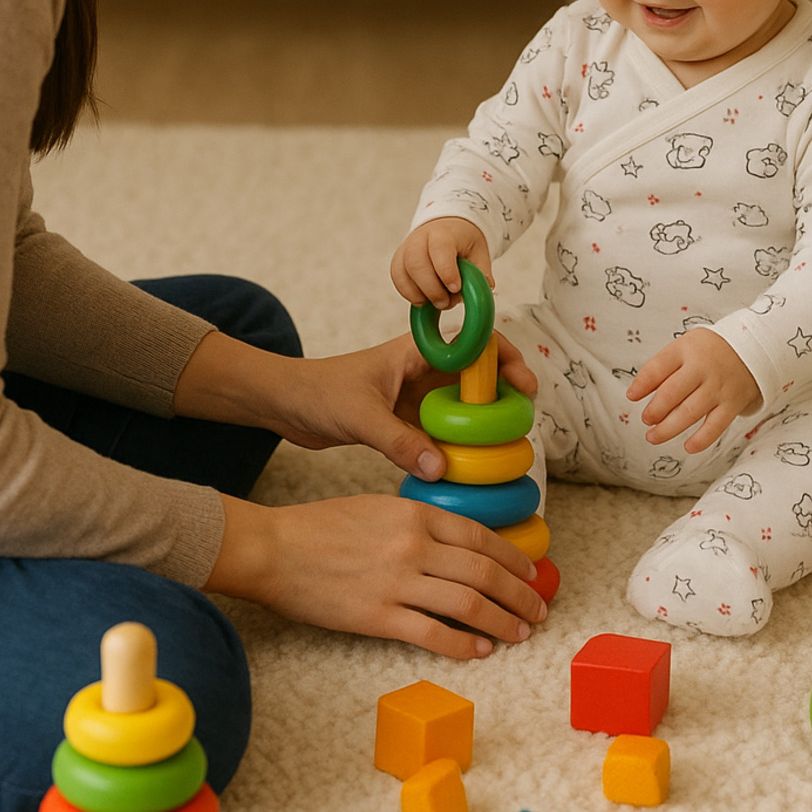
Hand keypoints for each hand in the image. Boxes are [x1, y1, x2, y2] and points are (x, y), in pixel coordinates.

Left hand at [174, 328, 535, 482]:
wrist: (287, 405)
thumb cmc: (318, 394)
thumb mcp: (359, 416)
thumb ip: (397, 441)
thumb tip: (440, 468)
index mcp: (417, 352)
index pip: (474, 342)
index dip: (505, 358)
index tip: (524, 384)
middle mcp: (424, 371)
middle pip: (478, 376)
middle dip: (505, 393)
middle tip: (524, 419)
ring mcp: (417, 397)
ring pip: (465, 406)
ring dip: (486, 422)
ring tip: (506, 447)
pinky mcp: (408, 421)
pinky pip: (445, 432)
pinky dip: (461, 445)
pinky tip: (472, 467)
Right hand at [205, 491, 548, 659]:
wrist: (274, 548)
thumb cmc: (320, 527)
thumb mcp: (377, 508)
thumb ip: (418, 523)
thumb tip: (455, 545)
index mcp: (415, 515)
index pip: (481, 538)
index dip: (514, 559)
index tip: (532, 575)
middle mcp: (414, 546)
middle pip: (484, 572)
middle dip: (519, 595)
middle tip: (538, 611)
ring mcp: (398, 582)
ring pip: (469, 604)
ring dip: (502, 621)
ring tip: (519, 634)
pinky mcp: (379, 617)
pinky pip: (434, 634)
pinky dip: (465, 644)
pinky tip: (481, 651)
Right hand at [391, 217, 492, 309]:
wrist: (445, 228)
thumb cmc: (462, 241)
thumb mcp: (478, 251)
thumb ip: (481, 270)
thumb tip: (486, 288)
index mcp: (442, 233)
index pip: (440, 249)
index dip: (446, 271)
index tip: (455, 288)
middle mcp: (419, 239)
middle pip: (416, 263)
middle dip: (432, 289)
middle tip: (446, 303)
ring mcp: (405, 250)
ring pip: (402, 273)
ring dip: (420, 294)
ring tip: (438, 302)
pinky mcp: (398, 262)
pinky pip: (398, 280)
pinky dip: (409, 294)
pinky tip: (425, 299)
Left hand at [625, 329, 760, 452]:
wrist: (752, 348)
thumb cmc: (709, 351)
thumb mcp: (685, 347)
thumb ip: (663, 367)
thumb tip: (638, 392)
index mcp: (686, 349)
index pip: (657, 367)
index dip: (641, 384)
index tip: (631, 396)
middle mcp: (702, 368)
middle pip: (671, 393)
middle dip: (654, 411)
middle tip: (646, 420)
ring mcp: (718, 387)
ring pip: (689, 412)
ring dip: (668, 429)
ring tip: (653, 436)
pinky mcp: (732, 403)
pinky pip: (715, 426)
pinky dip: (701, 439)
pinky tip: (687, 447)